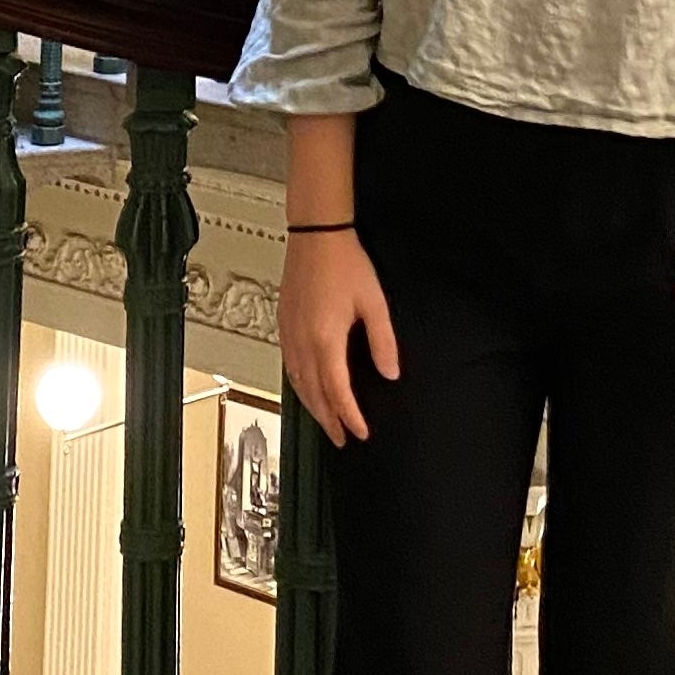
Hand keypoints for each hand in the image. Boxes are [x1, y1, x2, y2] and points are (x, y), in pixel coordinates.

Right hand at [280, 228, 399, 445]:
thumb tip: (390, 372)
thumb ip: (383, 342)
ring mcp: (289, 334)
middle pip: (314, 394)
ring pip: (298, 383)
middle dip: (328, 420)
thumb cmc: (344, 263)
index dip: (349, 416)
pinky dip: (299, 386)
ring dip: (312, 407)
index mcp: (325, 339)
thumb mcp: (374, 303)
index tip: (360, 432)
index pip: (337, 391)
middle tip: (342, 439)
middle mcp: (302, 342)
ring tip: (326, 422)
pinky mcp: (284, 325)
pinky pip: (289, 367)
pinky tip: (306, 389)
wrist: (316, 236)